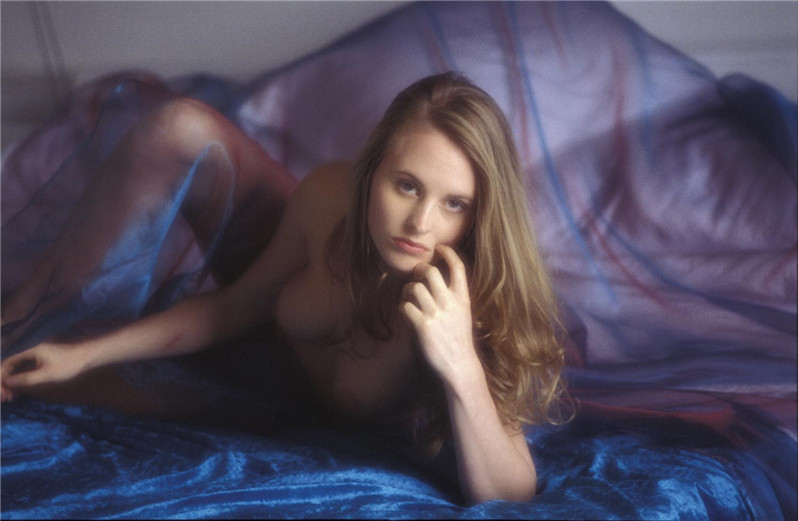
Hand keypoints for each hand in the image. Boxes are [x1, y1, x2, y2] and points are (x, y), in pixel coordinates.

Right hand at [1, 342, 85, 401]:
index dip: (1, 378)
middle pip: (9, 364)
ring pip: (16, 366)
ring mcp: (35, 351)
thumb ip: (26, 379)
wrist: (89, 356)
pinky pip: (23, 366)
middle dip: (4, 381)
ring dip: (11, 381)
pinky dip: (19, 378)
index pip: (6, 362)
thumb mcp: (47, 375)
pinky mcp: (40, 356)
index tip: (2, 393)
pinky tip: (18, 391)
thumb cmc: (70, 365)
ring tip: (10, 397)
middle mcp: (30, 347)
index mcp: (30, 348)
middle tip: (4, 398)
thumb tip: (7, 382)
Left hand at [399, 244, 480, 381]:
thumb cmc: (458, 338)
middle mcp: (450, 303)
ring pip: (414, 287)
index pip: (458, 267)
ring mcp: (436, 314)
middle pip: (430, 272)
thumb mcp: (463, 313)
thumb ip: (452, 296)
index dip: (448, 252)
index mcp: (463, 298)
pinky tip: (406, 312)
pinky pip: (405, 306)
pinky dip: (402, 307)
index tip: (439, 247)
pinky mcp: (423, 326)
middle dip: (420, 270)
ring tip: (408, 297)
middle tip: (416, 276)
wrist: (459, 364)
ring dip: (407, 289)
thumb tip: (433, 279)